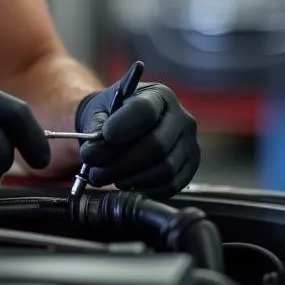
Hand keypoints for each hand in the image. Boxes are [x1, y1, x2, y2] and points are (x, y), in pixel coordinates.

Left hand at [75, 79, 199, 198]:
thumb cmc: (112, 116)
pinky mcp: (191, 166)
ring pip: (164, 169)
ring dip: (130, 179)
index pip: (144, 110)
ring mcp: (190, 143)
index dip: (123, 126)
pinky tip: (125, 184)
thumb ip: (95, 128)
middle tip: (95, 172)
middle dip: (121, 163)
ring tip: (106, 178)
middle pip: (156, 145)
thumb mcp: (100, 112)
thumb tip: (93, 152)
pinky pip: (171, 185)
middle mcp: (181, 117)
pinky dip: (144, 189)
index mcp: (157, 95)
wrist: (126, 127)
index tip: (104, 138)